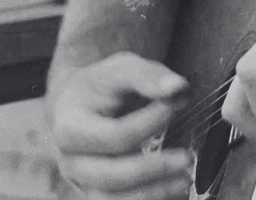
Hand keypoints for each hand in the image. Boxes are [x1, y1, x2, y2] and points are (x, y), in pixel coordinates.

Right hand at [48, 52, 193, 198]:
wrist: (80, 104)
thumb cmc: (103, 85)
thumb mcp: (122, 68)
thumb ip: (147, 76)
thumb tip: (177, 89)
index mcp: (70, 126)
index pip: (113, 135)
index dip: (148, 123)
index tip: (174, 106)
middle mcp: (71, 161)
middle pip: (109, 177)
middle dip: (152, 170)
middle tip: (185, 158)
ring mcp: (82, 182)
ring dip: (152, 195)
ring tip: (184, 180)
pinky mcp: (97, 193)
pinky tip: (173, 190)